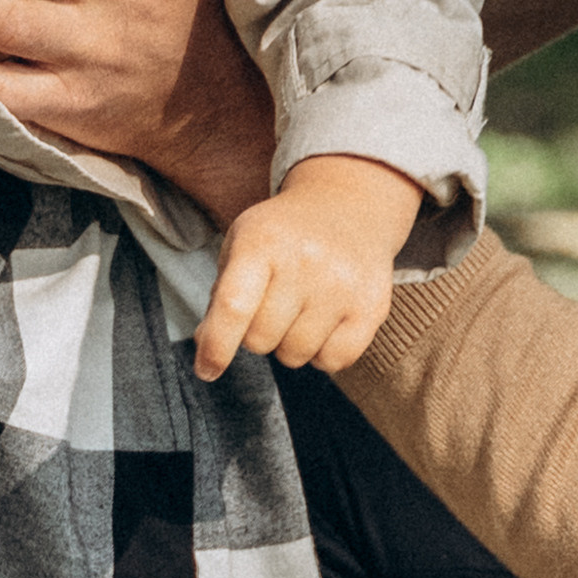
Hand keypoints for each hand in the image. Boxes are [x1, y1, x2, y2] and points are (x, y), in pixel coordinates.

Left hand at [193, 154, 423, 382]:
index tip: (206, 370)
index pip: (233, 307)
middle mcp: (305, 261)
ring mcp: (342, 285)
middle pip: (261, 340)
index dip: (216, 346)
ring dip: (289, 344)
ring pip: (295, 355)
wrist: (350, 206)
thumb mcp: (242, 243)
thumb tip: (207, 347)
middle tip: (271, 306)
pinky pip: (333, 361)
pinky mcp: (371, 307)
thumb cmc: (284, 233)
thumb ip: (221, 294)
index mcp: (262, 241)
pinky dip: (322, 354)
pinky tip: (324, 323)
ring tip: (300, 309)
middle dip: (257, 334)